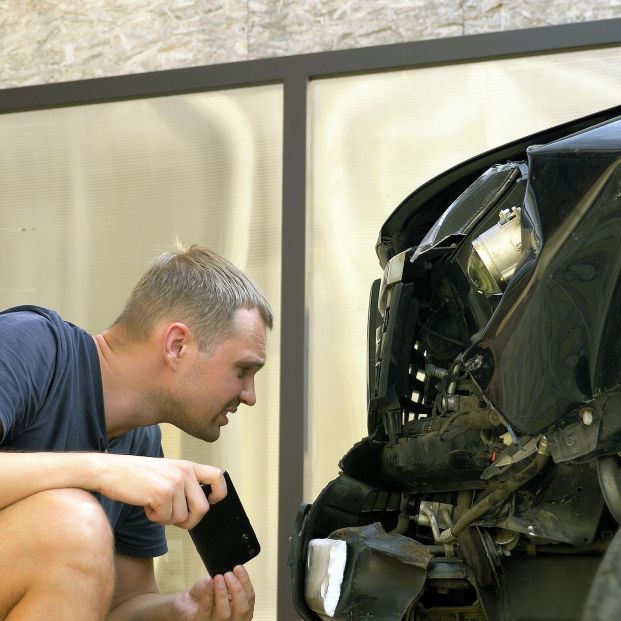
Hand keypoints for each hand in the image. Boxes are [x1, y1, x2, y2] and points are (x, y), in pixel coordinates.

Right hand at [94, 454, 226, 528]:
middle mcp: (185, 472)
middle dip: (189, 520)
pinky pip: (165, 519)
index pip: (218, 476)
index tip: (210, 501)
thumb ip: (183, 483)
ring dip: (166, 518)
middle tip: (173, 517)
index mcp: (187, 465)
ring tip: (153, 503)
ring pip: (182, 517)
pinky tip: (145, 504)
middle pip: (202, 508)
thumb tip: (198, 507)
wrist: (109, 470)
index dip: (219, 493)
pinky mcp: (162, 494)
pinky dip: (154, 518)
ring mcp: (175, 482)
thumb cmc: (135, 474)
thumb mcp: (166, 471)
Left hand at [172, 566, 254, 619]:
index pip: (250, 599)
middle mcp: (231, 620)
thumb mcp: (222, 584)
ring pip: (225, 614)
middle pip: (242, 610)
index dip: (246, 583)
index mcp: (239, 609)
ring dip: (222, 593)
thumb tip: (236, 572)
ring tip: (218, 577)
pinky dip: (209, 594)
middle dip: (238, 590)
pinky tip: (209, 583)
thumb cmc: (207, 593)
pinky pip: (206, 610)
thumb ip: (230, 581)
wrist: (187, 601)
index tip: (238, 568)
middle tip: (229, 574)